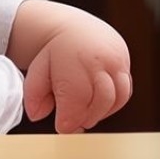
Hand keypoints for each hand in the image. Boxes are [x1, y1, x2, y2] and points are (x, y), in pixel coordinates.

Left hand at [19, 2, 131, 132]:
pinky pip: (124, 95)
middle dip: (85, 118)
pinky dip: (111, 107)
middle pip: (99, 100)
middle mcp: (100, 60)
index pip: (76, 97)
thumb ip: (33, 93)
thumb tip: (36, 117)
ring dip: (99, 114)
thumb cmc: (56, 53)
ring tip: (82, 115)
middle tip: (72, 124)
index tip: (61, 128)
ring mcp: (117, 63)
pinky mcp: (126, 69)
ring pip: (115, 99)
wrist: (79, 30)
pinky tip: (95, 107)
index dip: (70, 118)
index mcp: (75, 59)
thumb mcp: (38, 69)